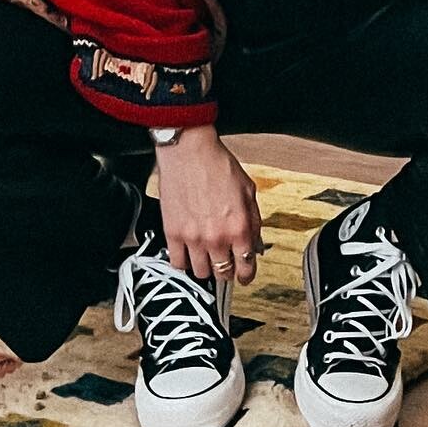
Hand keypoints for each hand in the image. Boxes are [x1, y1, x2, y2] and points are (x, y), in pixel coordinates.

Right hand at [154, 125, 263, 286]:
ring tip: (206, 255)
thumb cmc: (217, 165)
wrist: (189, 151)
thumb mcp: (248, 191)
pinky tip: (188, 252)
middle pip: (224, 274)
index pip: (246, 268)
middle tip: (225, 262)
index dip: (247, 275)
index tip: (244, 275)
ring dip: (205, 267)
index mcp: (239, 227)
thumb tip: (254, 243)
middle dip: (227, 270)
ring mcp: (193, 238)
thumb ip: (254, 221)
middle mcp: (217, 237)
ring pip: (201, 273)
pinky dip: (184, 261)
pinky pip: (178, 263)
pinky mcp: (173, 234)